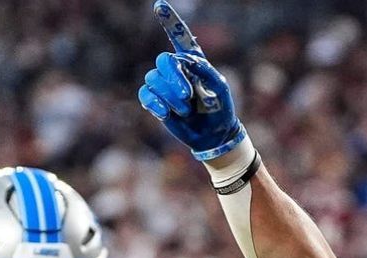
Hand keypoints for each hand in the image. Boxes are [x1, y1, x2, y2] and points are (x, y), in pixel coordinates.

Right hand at [138, 2, 245, 160]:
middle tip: (186, 95)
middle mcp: (177, 71)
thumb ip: (206, 72)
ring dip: (170, 96)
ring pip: (154, 80)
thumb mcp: (220, 88)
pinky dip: (154, 103)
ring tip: (185, 110)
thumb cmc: (220, 110)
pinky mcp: (156, 102)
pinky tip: (165, 113)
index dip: (170, 21)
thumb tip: (187, 60)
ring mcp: (165, 86)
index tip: (159, 5)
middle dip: (173, 78)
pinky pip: (145, 94)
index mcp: (193, 63)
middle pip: (164, 61)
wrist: (213, 136)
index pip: (180, 38)